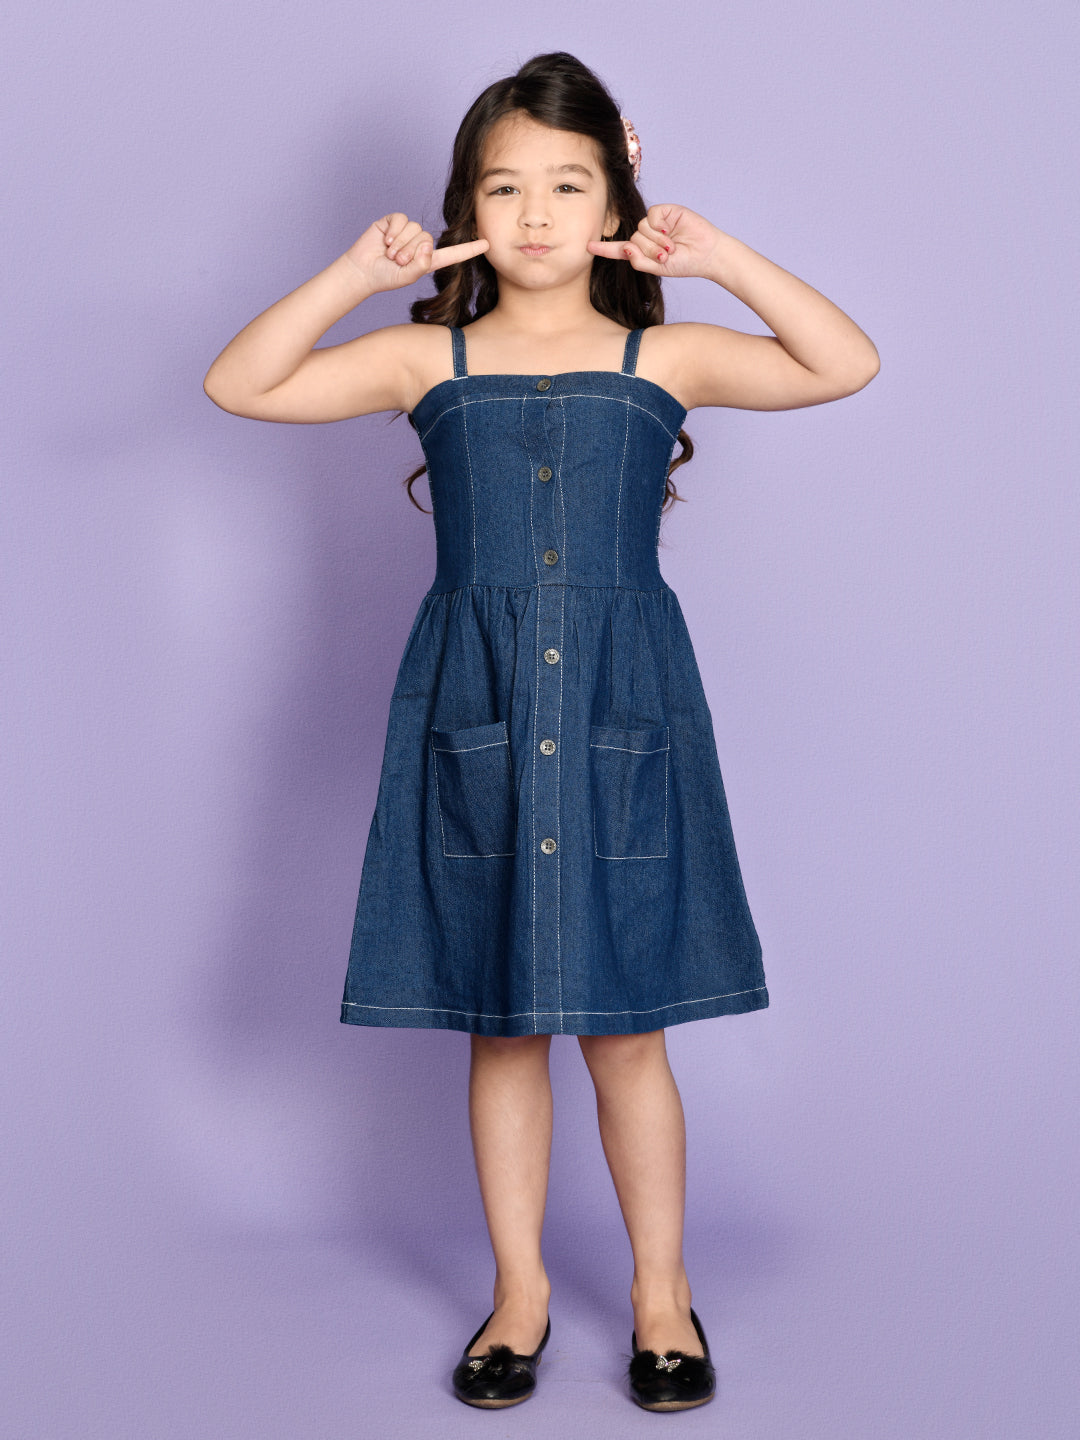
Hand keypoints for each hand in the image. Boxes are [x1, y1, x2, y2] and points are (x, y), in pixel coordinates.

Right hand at [342, 213, 489, 291]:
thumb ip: (421, 265)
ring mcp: (407, 231)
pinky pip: (401, 220)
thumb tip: (427, 245)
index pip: (453, 253)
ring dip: (400, 244)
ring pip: (415, 229)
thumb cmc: (385, 277)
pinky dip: (393, 232)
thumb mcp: (407, 276)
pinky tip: (384, 241)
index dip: (469, 249)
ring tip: (389, 254)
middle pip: (427, 239)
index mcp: (428, 259)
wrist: (363, 270)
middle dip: (410, 252)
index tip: (487, 244)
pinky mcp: (394, 221)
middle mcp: (421, 243)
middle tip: (396, 261)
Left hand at [586, 204, 723, 279]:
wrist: (707, 254)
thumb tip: (627, 246)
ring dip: (656, 241)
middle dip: (649, 251)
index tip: (588, 246)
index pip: (620, 249)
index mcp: (643, 251)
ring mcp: (656, 223)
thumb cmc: (685, 263)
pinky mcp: (665, 211)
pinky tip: (670, 231)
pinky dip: (659, 226)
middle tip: (666, 256)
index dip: (604, 248)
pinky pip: (651, 215)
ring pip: (640, 228)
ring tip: (672, 247)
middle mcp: (647, 235)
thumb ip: (639, 261)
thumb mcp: (658, 268)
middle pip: (632, 240)